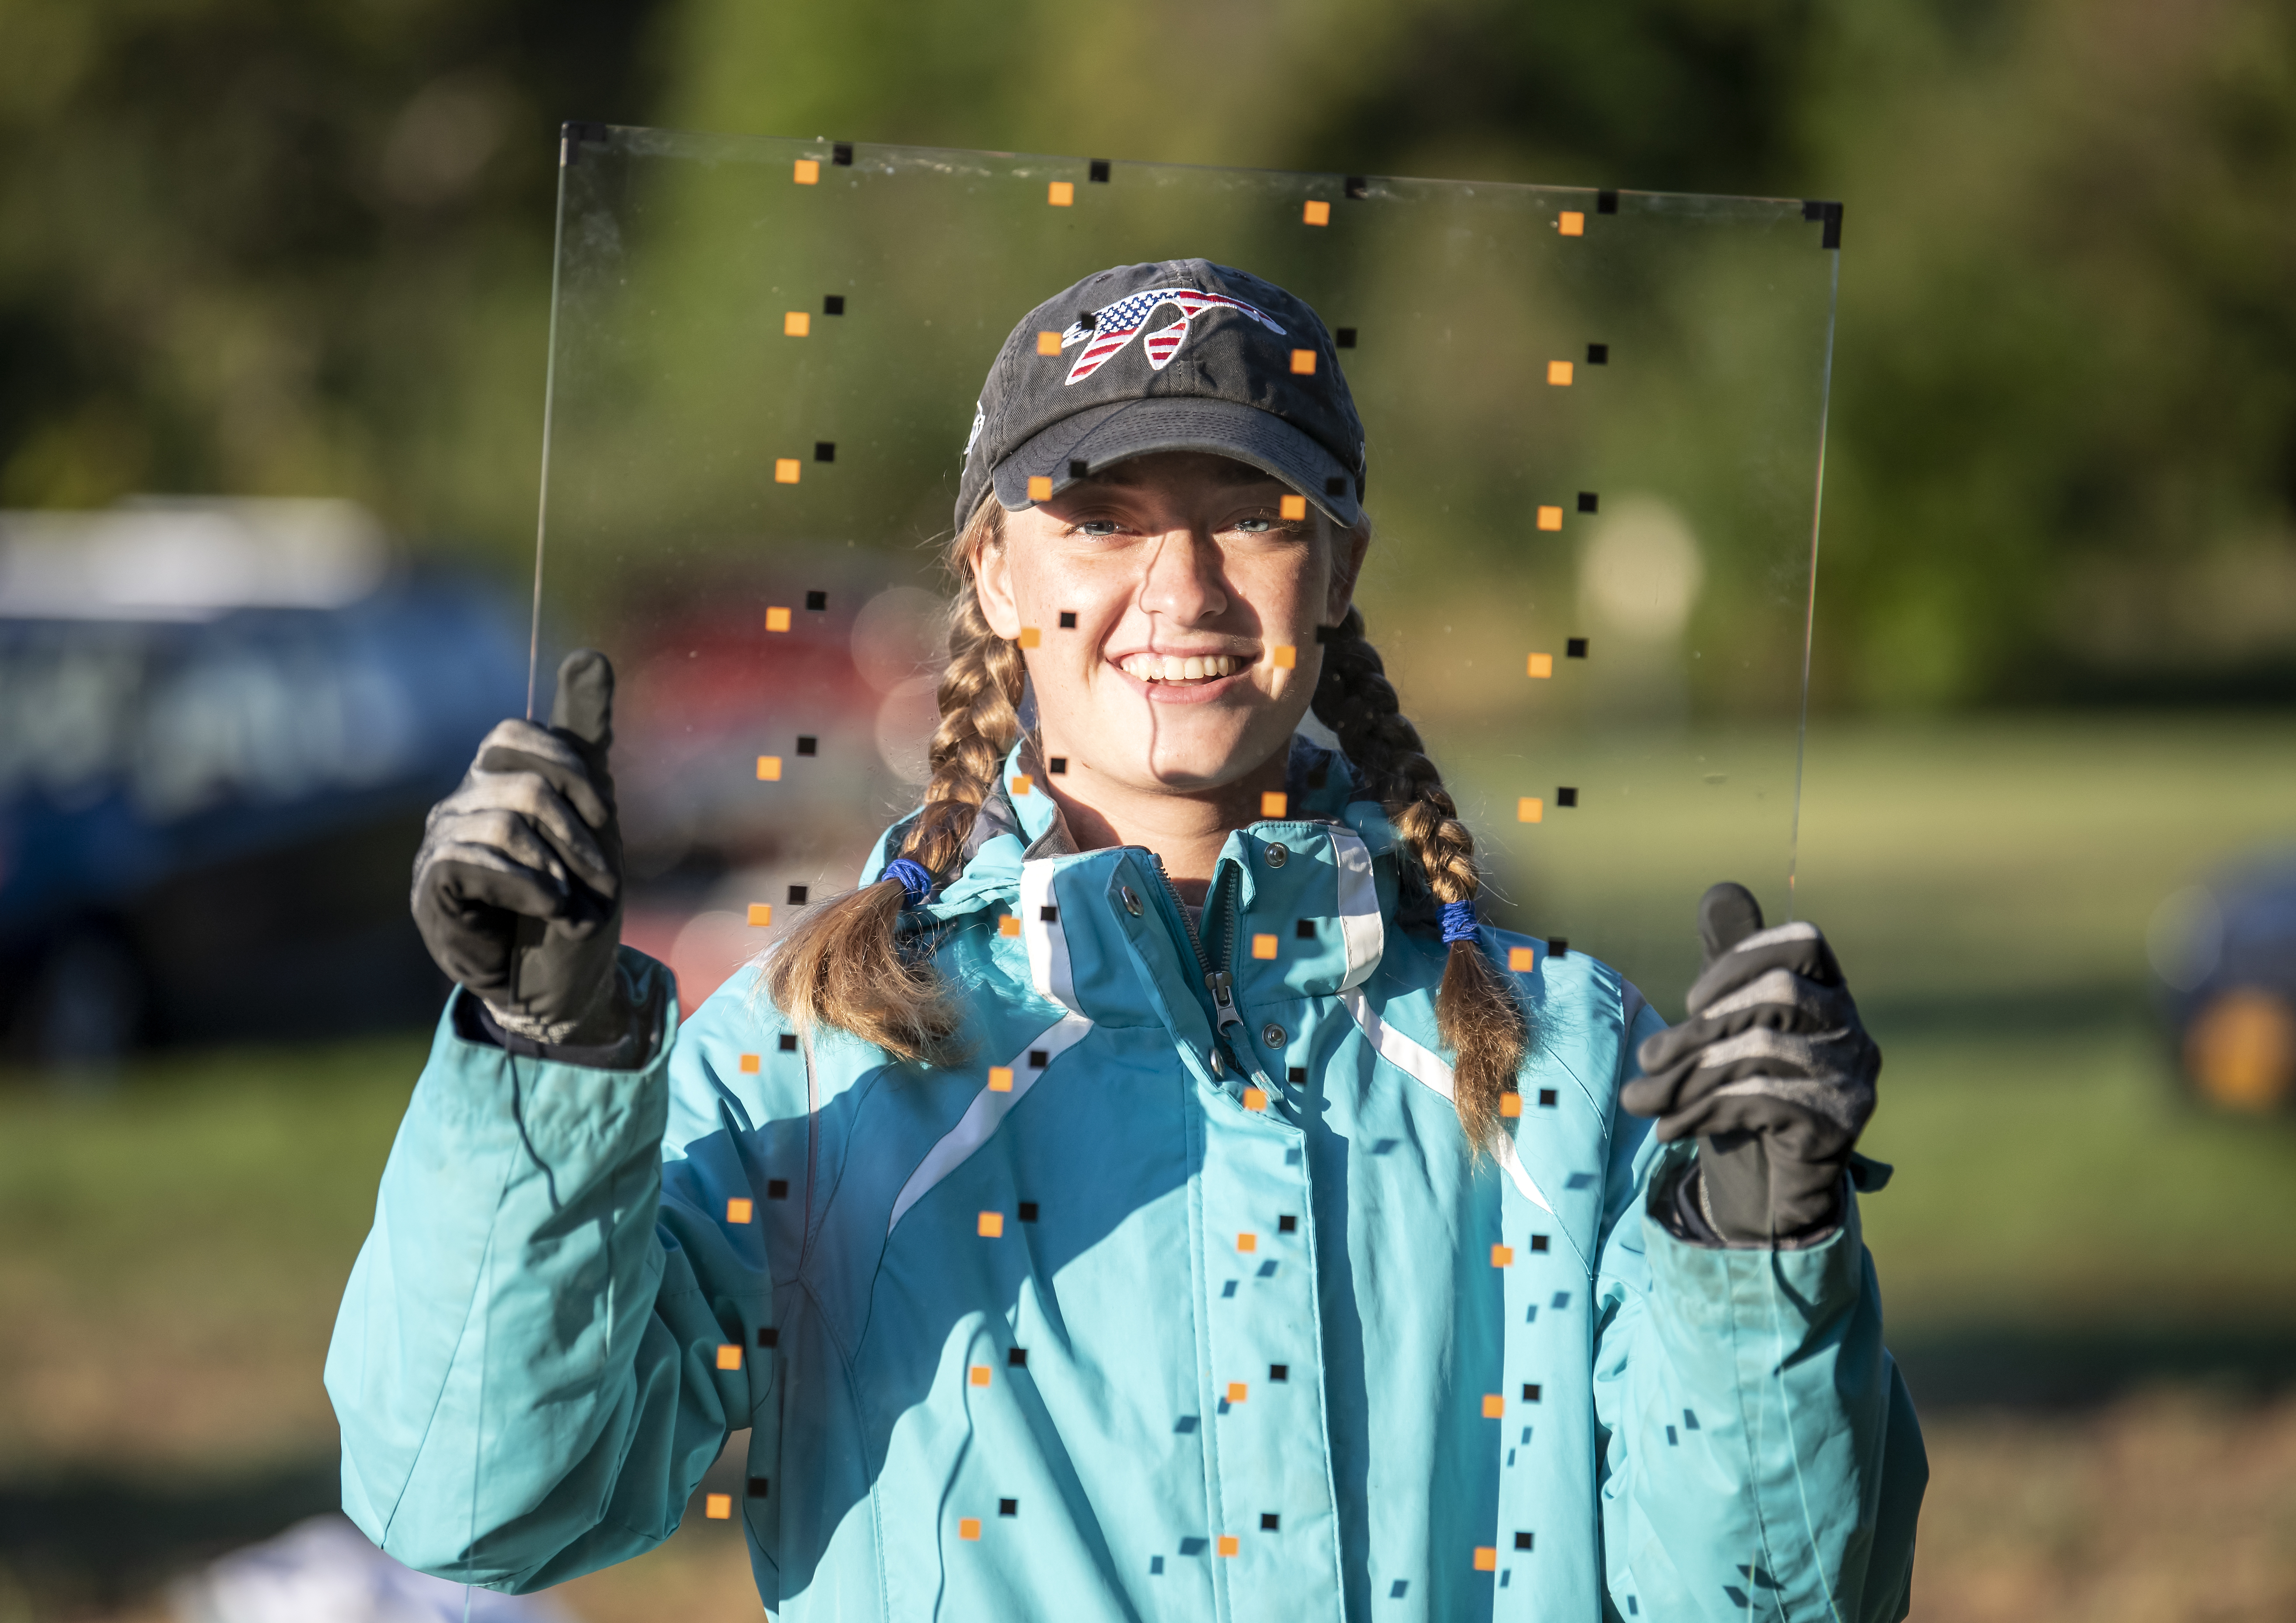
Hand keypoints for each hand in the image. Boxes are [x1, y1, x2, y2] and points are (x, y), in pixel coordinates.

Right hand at [411, 650, 626, 1045]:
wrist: (566, 976)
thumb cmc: (578, 894)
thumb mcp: (594, 810)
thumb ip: (585, 735)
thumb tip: (588, 652)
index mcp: (496, 779)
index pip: (513, 735)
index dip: (568, 769)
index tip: (605, 814)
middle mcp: (462, 802)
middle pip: (523, 784)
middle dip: (577, 833)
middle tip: (599, 877)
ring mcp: (441, 843)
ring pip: (505, 826)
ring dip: (558, 869)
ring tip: (571, 902)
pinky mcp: (432, 886)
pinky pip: (472, 861)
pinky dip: (528, 886)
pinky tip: (549, 907)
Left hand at [1621, 883, 1879, 1243]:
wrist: (1775, 1180)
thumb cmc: (1749, 1085)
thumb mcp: (1731, 1021)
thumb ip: (1728, 962)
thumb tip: (1720, 890)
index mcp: (1832, 993)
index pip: (1806, 942)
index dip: (1743, 959)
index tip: (1692, 999)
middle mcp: (1854, 1031)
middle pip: (1779, 993)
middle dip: (1700, 1025)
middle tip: (1648, 1057)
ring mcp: (1853, 1079)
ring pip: (1760, 1050)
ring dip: (1687, 1075)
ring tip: (1641, 1099)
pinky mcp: (1837, 1126)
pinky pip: (1761, 1101)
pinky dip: (1701, 1111)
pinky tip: (1668, 1128)